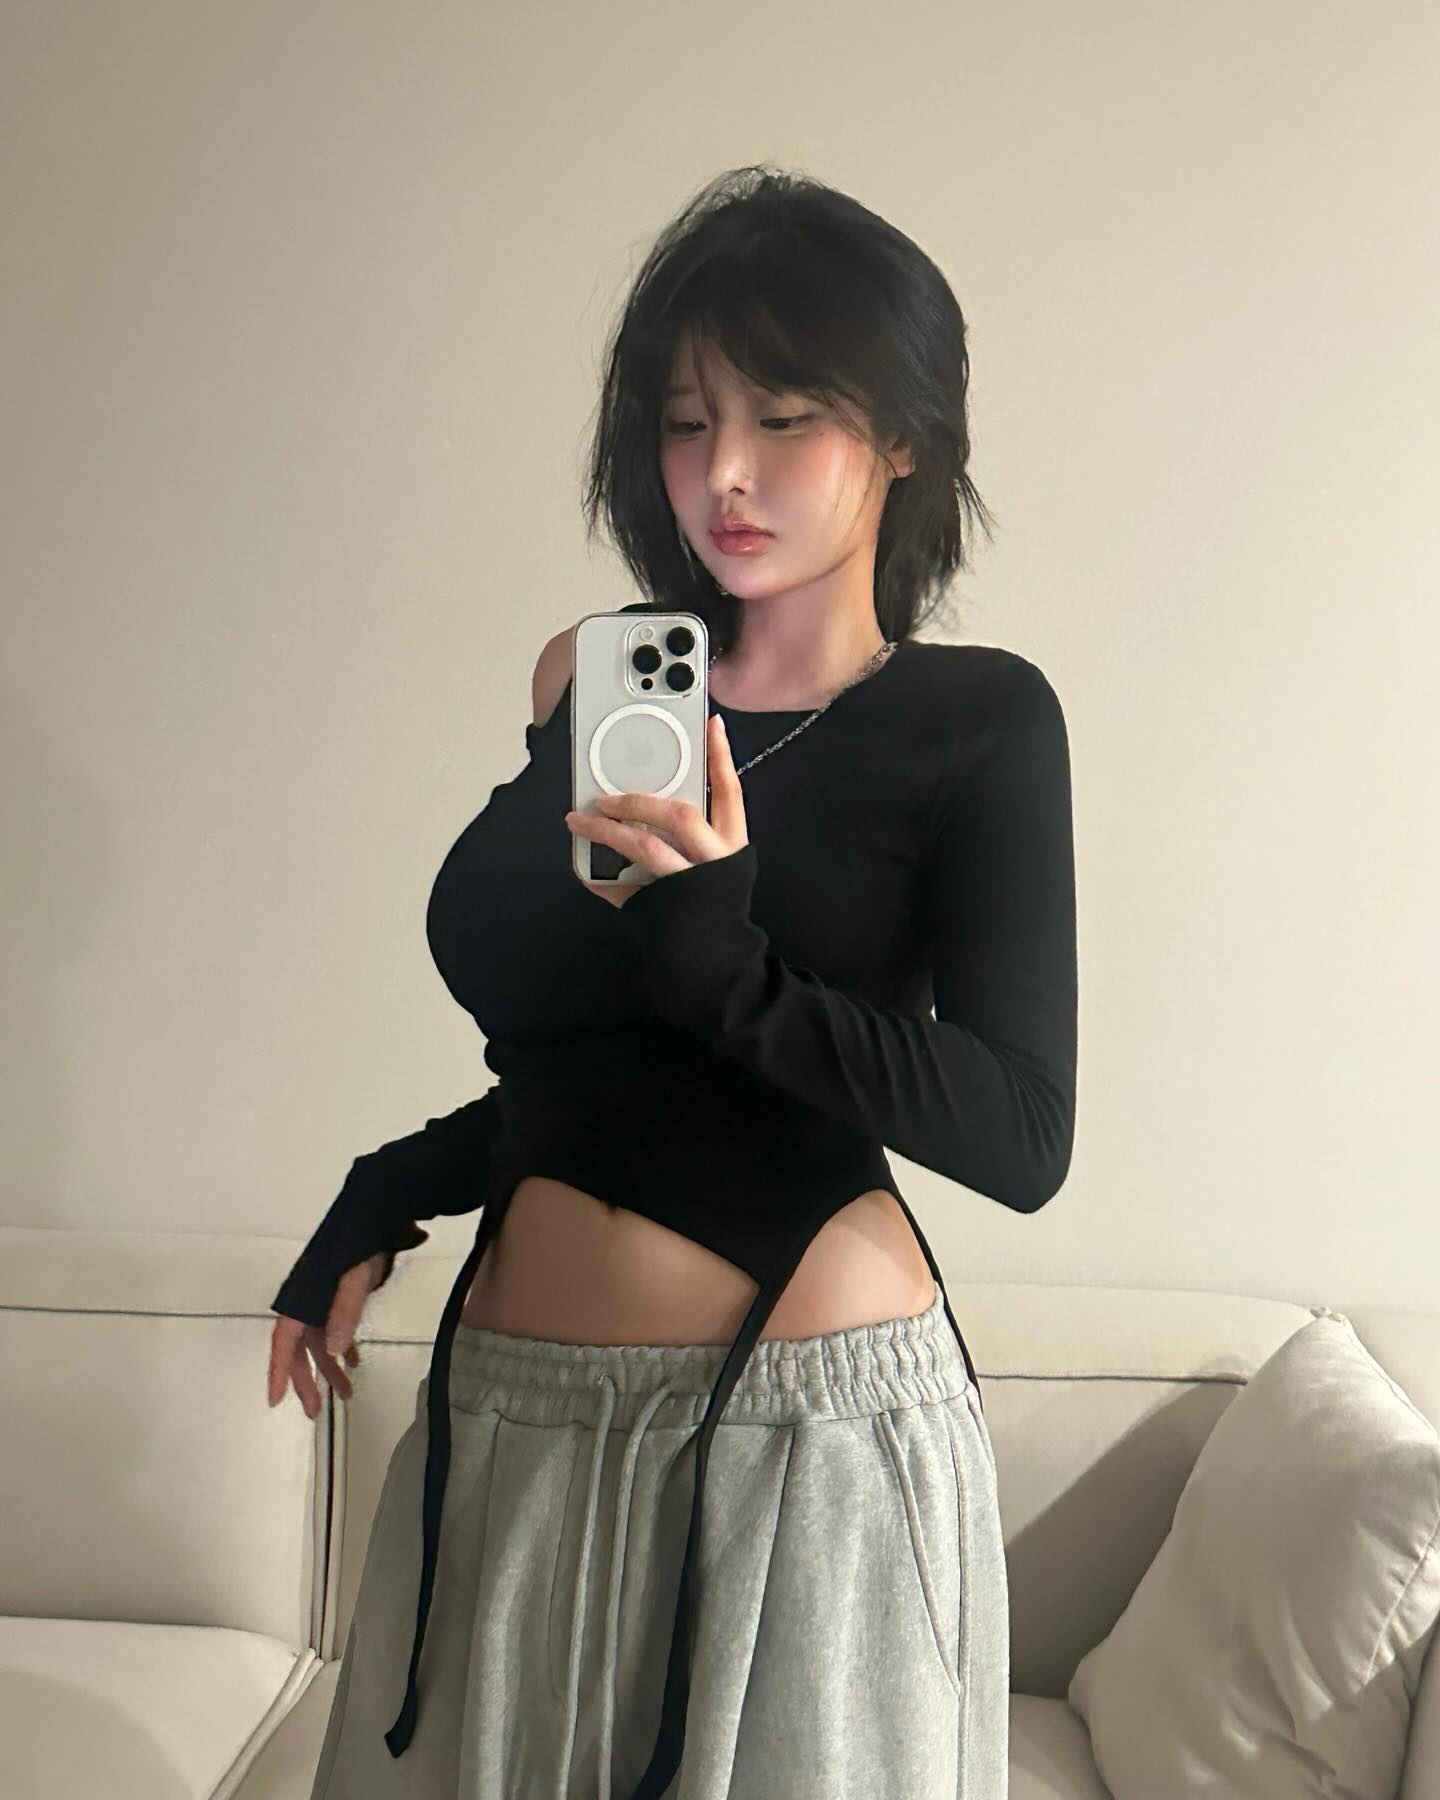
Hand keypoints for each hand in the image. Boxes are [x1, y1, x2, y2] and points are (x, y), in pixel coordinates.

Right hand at [267, 1251, 386, 1418]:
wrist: (375, 1216)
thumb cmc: (360, 1242)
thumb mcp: (354, 1278)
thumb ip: (345, 1312)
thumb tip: (334, 1351)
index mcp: (302, 1299)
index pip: (284, 1342)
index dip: (278, 1371)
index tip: (275, 1399)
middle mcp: (307, 1303)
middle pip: (300, 1349)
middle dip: (306, 1380)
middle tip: (313, 1409)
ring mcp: (322, 1300)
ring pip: (319, 1343)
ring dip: (329, 1368)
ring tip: (344, 1393)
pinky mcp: (337, 1296)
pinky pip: (333, 1329)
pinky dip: (342, 1346)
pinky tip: (352, 1361)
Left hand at [565, 712, 747, 908]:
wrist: (717, 960)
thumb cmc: (710, 906)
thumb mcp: (715, 867)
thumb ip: (689, 838)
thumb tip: (644, 810)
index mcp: (732, 843)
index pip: (730, 792)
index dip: (721, 757)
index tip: (711, 724)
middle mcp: (716, 860)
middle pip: (680, 815)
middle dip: (638, 801)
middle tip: (605, 797)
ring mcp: (691, 884)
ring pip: (647, 848)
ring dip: (607, 831)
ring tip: (579, 821)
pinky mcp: (667, 907)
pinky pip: (626, 887)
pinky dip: (601, 878)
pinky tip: (583, 871)